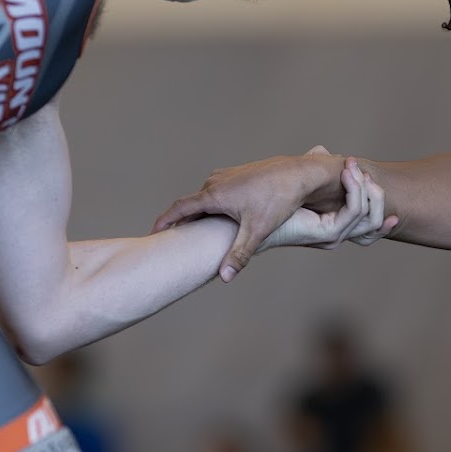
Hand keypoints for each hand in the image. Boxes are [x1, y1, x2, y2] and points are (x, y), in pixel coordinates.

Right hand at [154, 146, 348, 282]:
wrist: (299, 173)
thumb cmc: (279, 200)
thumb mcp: (258, 230)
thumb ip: (239, 254)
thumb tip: (224, 278)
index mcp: (214, 195)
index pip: (179, 208)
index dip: (164, 222)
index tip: (152, 234)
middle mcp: (215, 182)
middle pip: (190, 205)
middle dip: (181, 223)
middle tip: (172, 242)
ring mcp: (225, 176)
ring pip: (204, 199)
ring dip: (197, 215)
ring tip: (192, 234)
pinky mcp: (236, 175)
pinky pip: (215, 193)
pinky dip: (210, 207)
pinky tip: (217, 220)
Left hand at [259, 154, 396, 252]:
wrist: (238, 224)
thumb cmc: (256, 206)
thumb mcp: (294, 182)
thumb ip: (312, 168)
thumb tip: (323, 149)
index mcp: (327, 225)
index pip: (366, 218)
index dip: (378, 201)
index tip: (375, 178)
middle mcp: (334, 233)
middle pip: (374, 218)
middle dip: (377, 194)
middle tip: (367, 172)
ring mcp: (333, 235)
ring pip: (369, 214)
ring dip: (368, 189)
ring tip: (358, 169)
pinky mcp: (328, 233)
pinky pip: (354, 211)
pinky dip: (357, 192)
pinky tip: (349, 174)